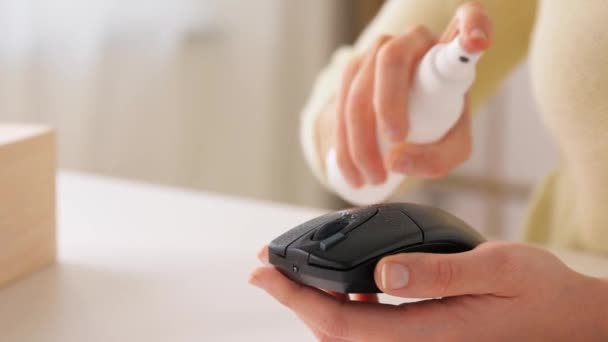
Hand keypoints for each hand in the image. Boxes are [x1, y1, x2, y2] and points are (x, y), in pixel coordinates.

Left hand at [250, 243, 607, 340]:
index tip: (263, 273)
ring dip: (312, 301)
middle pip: (332, 331)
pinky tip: (339, 281)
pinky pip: (368, 325)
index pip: (340, 322)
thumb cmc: (539, 293)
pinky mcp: (424, 335)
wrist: (568, 321)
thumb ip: (438, 273)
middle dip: (292, 298)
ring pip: (347, 330)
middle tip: (264, 267)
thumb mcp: (497, 270)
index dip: (294, 298)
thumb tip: (382, 272)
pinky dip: (342, 303)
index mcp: (425, 333)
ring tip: (290, 272)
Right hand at [317, 1, 491, 186]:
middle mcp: (413, 42)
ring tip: (373, 176)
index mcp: (446, 51)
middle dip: (388, 103)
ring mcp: (377, 52)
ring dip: (360, 137)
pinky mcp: (352, 70)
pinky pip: (340, 101)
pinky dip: (343, 142)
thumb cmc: (436, 125)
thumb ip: (438, 159)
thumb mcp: (451, 147)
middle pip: (393, 59)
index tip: (477, 43)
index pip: (467, 18)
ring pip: (360, 85)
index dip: (474, 24)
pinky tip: (351, 170)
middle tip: (395, 141)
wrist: (401, 122)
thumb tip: (394, 162)